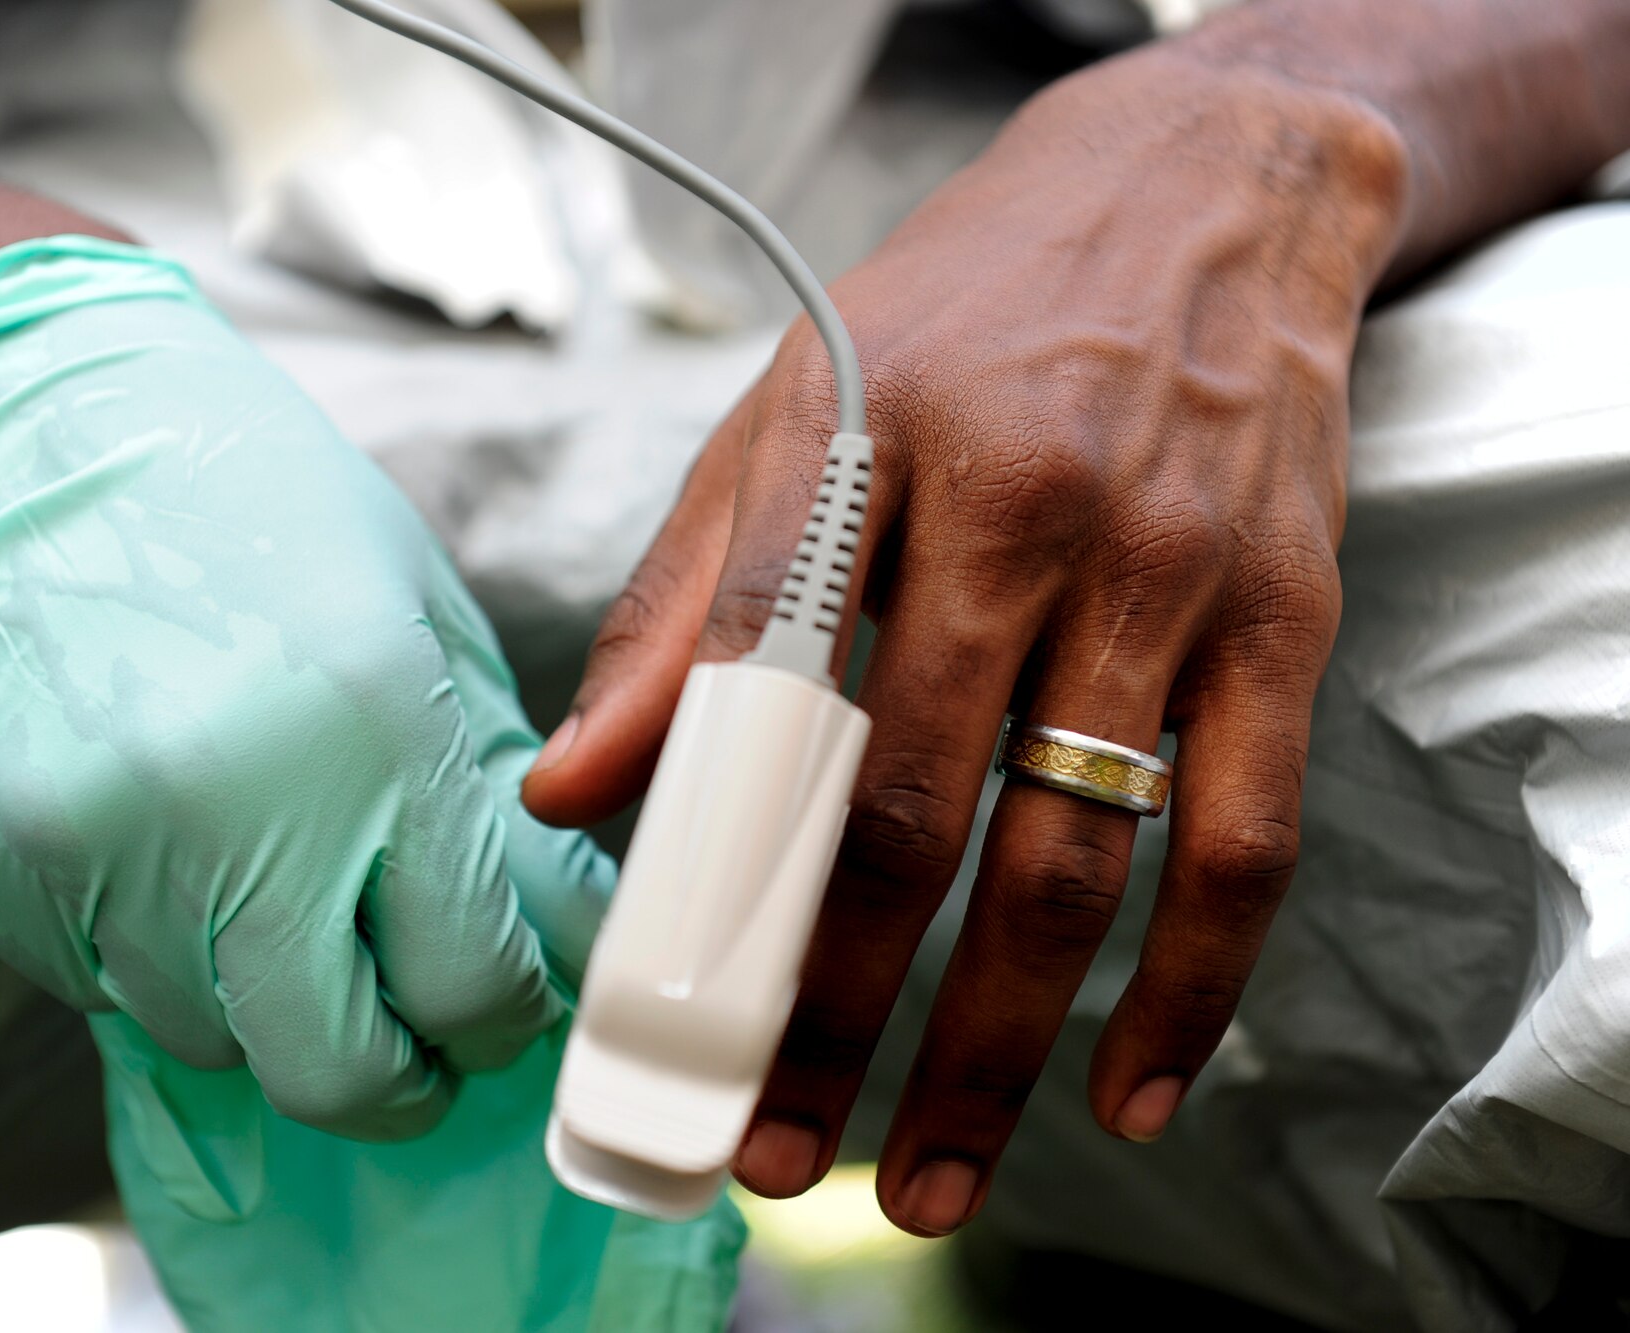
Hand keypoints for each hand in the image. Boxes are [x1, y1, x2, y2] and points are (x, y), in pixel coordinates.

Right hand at [0, 238, 611, 1139]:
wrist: (15, 420)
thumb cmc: (247, 500)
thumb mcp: (414, 617)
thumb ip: (482, 794)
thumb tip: (548, 934)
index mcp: (370, 724)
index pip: (471, 980)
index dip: (503, 1014)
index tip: (496, 1002)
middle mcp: (224, 804)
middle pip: (340, 1076)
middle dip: (398, 1077)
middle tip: (408, 1035)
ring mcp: (82, 844)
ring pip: (212, 1038)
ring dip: (262, 995)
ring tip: (260, 878)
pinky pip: (95, 983)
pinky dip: (150, 947)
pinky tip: (153, 838)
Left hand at [525, 53, 1407, 1229]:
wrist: (1200, 192)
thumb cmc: (965, 314)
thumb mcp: (792, 408)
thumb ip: (683, 602)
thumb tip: (572, 787)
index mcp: (869, 450)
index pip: (754, 687)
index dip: (699, 872)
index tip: (662, 1017)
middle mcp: (1024, 512)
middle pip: (910, 812)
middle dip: (832, 1009)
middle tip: (775, 1147)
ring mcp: (1167, 572)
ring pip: (1073, 858)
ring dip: (991, 1046)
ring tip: (923, 1173)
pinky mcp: (1282, 621)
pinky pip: (1244, 840)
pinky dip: (1190, 987)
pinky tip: (1130, 1091)